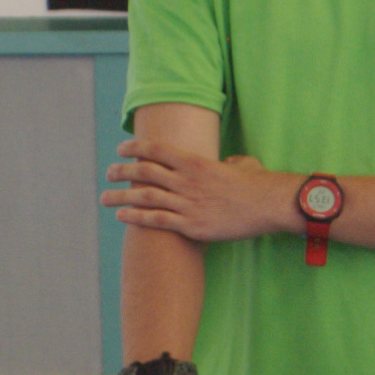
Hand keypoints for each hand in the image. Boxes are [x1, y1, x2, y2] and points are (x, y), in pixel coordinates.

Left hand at [106, 141, 297, 244]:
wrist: (269, 205)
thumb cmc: (257, 183)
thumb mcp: (240, 164)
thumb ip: (225, 163)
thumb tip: (224, 164)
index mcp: (196, 162)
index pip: (156, 150)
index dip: (135, 148)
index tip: (121, 149)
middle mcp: (187, 181)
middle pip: (144, 173)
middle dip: (122, 172)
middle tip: (109, 173)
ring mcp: (188, 204)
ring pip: (145, 197)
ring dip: (121, 196)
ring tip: (105, 197)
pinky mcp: (192, 226)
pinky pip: (157, 221)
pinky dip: (136, 217)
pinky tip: (122, 216)